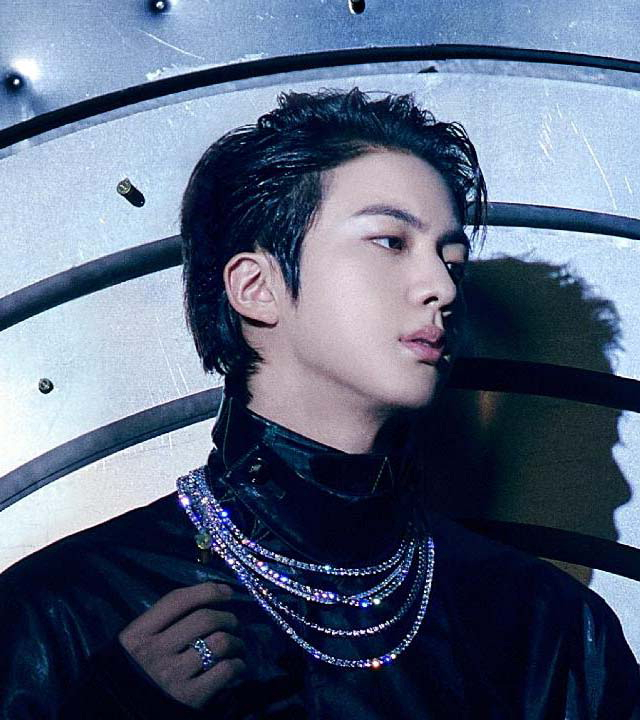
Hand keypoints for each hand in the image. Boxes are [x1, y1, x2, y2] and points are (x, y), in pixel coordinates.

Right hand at [118, 582, 245, 709]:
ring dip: (236, 641)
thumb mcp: (139, 641)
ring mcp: (172, 675)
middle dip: (227, 617)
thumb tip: (214, 594)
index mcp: (138, 634)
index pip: (178, 600)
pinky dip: (237, 664)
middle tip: (234, 623)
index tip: (227, 592)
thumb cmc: (138, 671)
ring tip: (237, 645)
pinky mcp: (189, 698)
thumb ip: (165, 619)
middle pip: (204, 619)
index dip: (208, 590)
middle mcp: (154, 652)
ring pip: (219, 642)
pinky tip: (236, 665)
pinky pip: (225, 670)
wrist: (124, 712)